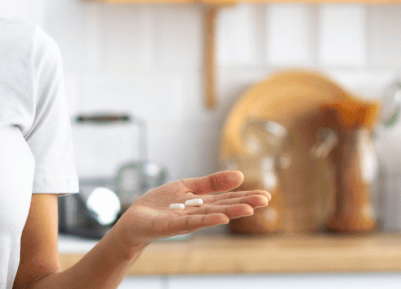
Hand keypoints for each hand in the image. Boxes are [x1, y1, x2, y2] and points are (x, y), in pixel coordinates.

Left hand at [109, 170, 269, 253]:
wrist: (134, 219)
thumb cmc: (161, 205)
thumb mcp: (188, 187)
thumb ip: (212, 182)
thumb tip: (240, 175)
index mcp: (203, 203)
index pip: (228, 198)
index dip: (247, 196)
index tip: (266, 195)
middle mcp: (198, 213)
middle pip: (224, 207)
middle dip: (245, 203)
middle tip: (266, 200)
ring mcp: (186, 220)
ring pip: (212, 215)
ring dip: (231, 212)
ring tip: (249, 209)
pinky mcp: (171, 225)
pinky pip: (191, 222)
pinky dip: (207, 220)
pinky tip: (221, 218)